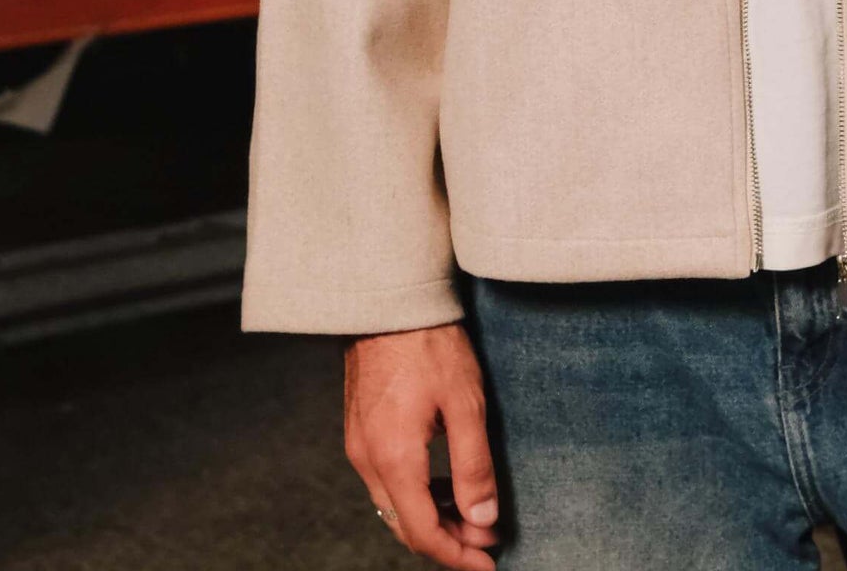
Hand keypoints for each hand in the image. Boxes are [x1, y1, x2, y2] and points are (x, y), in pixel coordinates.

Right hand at [344, 322, 500, 568]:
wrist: (388, 301)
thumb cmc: (430, 344)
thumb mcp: (465, 402)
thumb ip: (473, 465)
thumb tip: (483, 519)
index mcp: (393, 458)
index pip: (423, 532)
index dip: (456, 555)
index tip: (488, 564)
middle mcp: (368, 460)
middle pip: (406, 526)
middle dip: (447, 540)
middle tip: (487, 540)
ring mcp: (358, 446)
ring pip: (394, 507)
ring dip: (431, 518)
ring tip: (472, 514)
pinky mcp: (359, 431)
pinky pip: (385, 482)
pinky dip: (415, 495)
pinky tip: (443, 485)